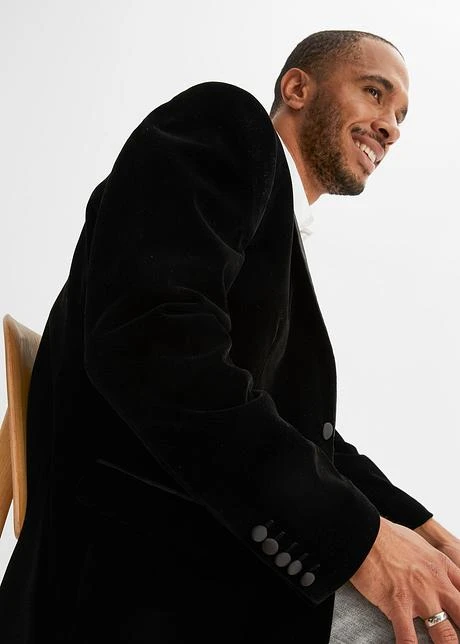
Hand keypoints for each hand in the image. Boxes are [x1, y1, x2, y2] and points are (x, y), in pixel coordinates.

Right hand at [350, 516, 459, 642]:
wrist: (364, 533)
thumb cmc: (387, 536)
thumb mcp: (419, 544)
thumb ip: (431, 562)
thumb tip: (432, 570)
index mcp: (442, 566)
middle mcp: (436, 583)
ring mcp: (419, 596)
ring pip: (445, 633)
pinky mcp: (398, 604)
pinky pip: (409, 637)